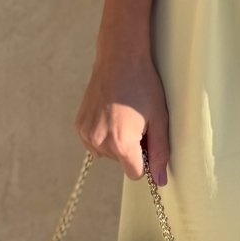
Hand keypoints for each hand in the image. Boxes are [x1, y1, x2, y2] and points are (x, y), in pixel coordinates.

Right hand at [74, 23, 171, 185]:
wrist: (119, 59)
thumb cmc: (144, 86)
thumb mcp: (159, 119)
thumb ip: (160, 153)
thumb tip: (159, 181)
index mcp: (121, 143)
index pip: (135, 173)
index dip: (145, 159)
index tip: (148, 140)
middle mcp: (99, 142)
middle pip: (121, 162)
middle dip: (131, 148)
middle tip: (137, 120)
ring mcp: (86, 134)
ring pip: (107, 154)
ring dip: (116, 142)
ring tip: (124, 115)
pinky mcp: (79, 125)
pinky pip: (94, 142)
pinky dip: (104, 135)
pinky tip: (111, 114)